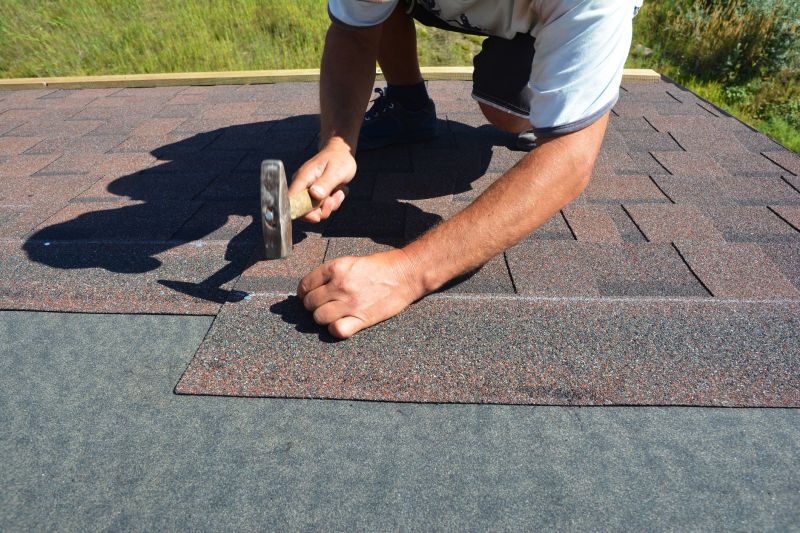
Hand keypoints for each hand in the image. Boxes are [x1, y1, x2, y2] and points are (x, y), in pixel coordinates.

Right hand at [289, 142, 355, 222]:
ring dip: (329, 206)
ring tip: (339, 192)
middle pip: (303, 210)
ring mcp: (308, 190)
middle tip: (333, 200)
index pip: (291, 201)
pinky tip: (338, 192)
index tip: (317, 215)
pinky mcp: (315, 194)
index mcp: (302, 178)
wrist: (342, 153)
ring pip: (315, 210)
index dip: (302, 212)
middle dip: (321, 210)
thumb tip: (314, 194)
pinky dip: (332, 203)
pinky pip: (321, 206)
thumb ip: (325, 183)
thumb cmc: (339, 159)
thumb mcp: (336, 171)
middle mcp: (302, 186)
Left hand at [297, 249, 424, 338]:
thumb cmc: (381, 266)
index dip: (304, 293)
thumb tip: (314, 287)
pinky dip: (335, 329)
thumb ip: (332, 274)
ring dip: (323, 318)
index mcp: (336, 268)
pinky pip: (337, 330)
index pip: (305, 285)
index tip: (307, 296)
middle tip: (322, 305)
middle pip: (310, 303)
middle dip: (313, 306)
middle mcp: (340, 285)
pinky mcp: (362, 318)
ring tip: (331, 314)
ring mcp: (350, 303)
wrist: (406, 274)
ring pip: (319, 318)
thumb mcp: (351, 261)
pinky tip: (340, 324)